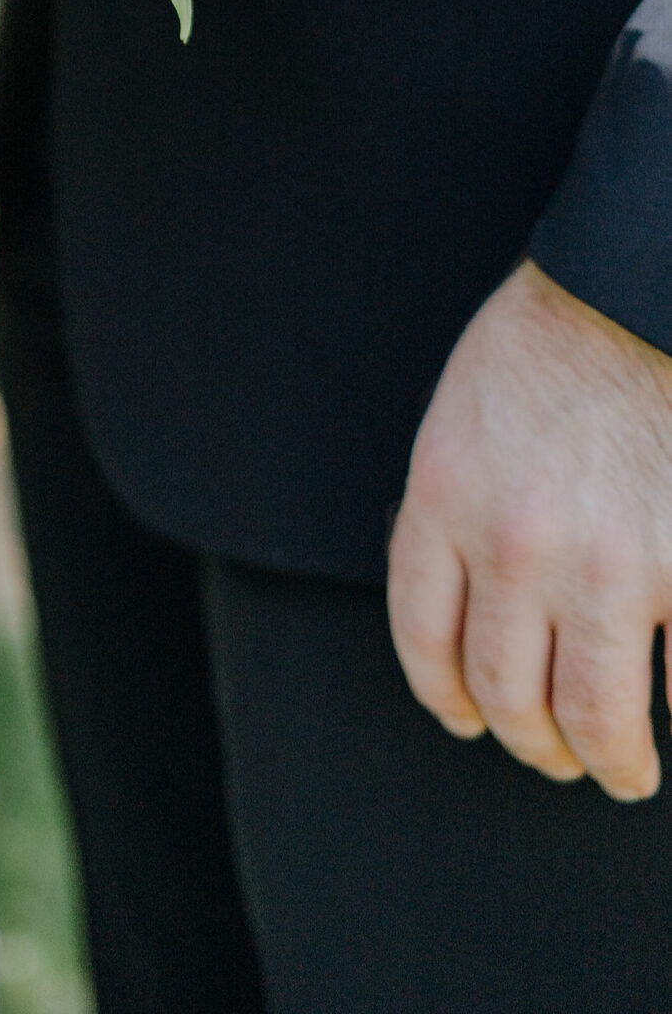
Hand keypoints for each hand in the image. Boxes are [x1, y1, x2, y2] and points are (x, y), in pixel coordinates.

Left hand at [388, 259, 671, 800]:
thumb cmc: (554, 338)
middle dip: (535, 745)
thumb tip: (458, 603)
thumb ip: (454, 506)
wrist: (634, 290)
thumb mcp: (462, 414)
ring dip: (607, 759)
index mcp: (446, 497)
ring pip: (593, 714)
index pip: (424, 638)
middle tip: (560, 757)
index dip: (449, 697)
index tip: (471, 718)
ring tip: (623, 770)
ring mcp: (608, 562)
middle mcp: (515, 543)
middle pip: (507, 693)